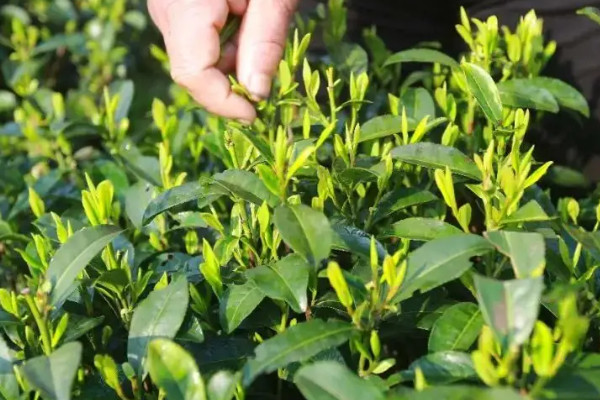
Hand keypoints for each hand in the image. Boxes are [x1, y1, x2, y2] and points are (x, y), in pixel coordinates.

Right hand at [147, 0, 298, 121]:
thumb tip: (256, 94)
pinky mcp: (173, 6)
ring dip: (228, 66)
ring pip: (192, 59)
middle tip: (266, 77)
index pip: (193, 74)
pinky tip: (244, 29)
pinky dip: (222, 49)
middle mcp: (166, 8)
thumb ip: (265, 42)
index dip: (223, 103)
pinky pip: (192, 41)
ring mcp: (165, 7)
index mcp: (187, 5)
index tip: (255, 114)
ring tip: (258, 36)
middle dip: (229, 85)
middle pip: (190, 70)